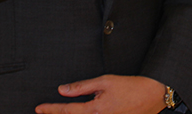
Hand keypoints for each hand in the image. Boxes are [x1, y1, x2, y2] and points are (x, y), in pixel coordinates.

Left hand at [35, 75, 164, 113]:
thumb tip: (62, 90)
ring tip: (59, 112)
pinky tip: (80, 112)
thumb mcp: (104, 81)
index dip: (51, 110)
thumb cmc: (130, 86)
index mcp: (95, 110)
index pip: (67, 111)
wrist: (151, 95)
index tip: (39, 109)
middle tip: (44, 112)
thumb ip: (82, 87)